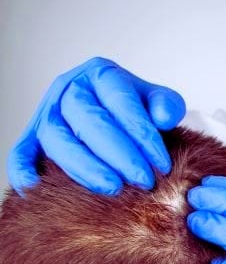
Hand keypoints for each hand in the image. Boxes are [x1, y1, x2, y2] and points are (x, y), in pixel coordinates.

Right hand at [7, 56, 185, 194]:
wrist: (120, 117)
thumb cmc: (141, 111)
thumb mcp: (159, 102)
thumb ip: (167, 105)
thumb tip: (163, 118)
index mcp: (101, 75)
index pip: (120, 102)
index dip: (143, 135)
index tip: (163, 165)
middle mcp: (69, 90)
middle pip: (88, 120)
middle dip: (119, 155)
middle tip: (143, 181)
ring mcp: (48, 114)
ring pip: (57, 139)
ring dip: (85, 167)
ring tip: (113, 189)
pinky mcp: (32, 138)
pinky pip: (21, 153)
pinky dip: (24, 171)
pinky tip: (37, 189)